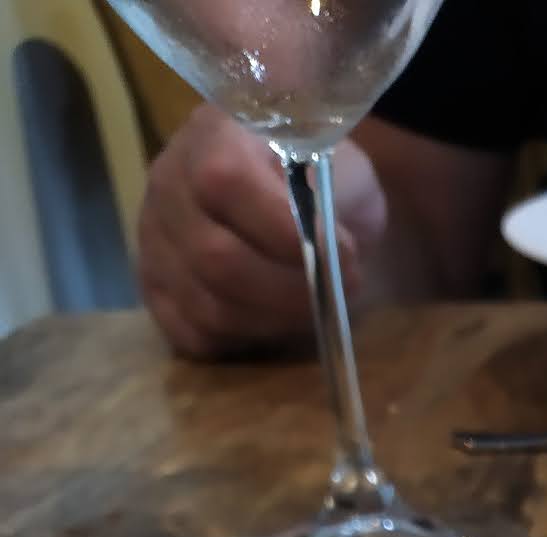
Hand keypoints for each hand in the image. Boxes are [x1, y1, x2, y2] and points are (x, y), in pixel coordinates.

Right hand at [137, 107, 387, 358]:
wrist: (292, 186)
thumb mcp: (336, 167)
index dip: (284, 232)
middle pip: (215, 259)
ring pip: (208, 306)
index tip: (340, 256)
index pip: (225, 183)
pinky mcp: (156, 289)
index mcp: (211, 136)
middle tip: (335, 294)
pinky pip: (194, 334)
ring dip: (273, 321)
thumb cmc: (314, 175)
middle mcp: (168, 185)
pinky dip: (243, 339)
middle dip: (289, 292)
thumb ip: (328, 203)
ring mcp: (154, 240)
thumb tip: (328, 256)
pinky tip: (272, 319)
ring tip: (312, 308)